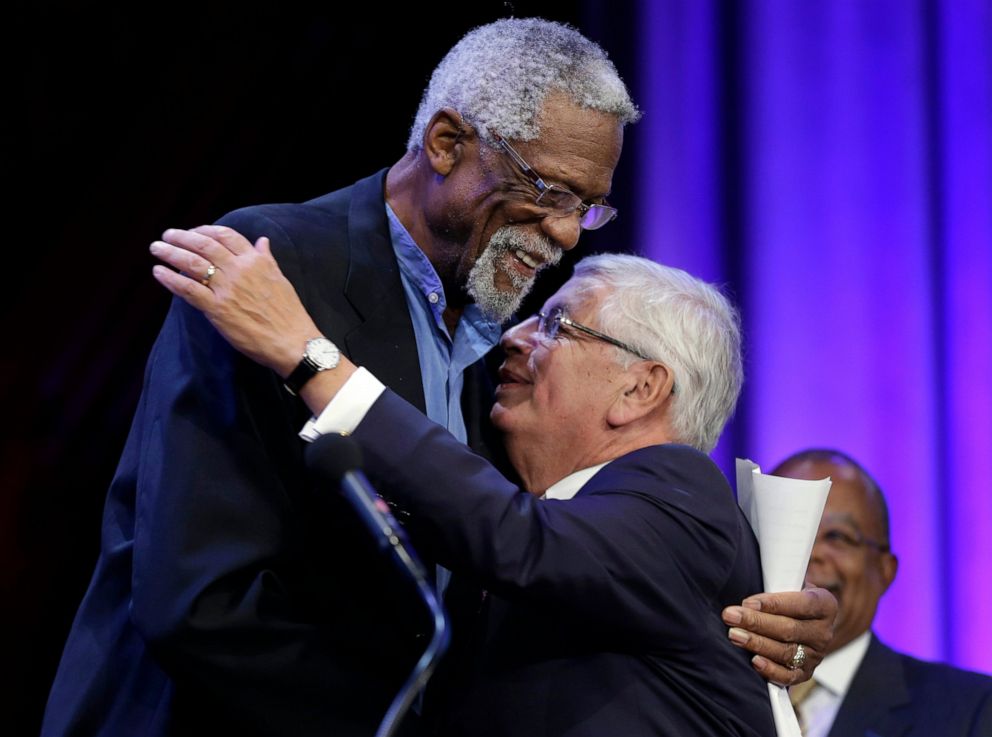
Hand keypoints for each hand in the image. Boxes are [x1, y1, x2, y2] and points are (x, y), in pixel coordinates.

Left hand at [150, 225, 319, 376]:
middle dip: (182, 237)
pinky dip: (170, 279)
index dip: (205, 230)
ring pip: (192, 263)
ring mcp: (227, 289)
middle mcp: (239, 270)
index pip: (226, 236)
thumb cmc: (289, 314)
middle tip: (167, 235)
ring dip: (170, 253)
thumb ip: (266, 259)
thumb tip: (262, 241)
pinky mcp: (217, 309)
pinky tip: (159, 272)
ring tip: (157, 248)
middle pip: (204, 245)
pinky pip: (188, 289)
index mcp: (256, 261)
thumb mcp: (280, 279)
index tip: (193, 231)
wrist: (292, 341)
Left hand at [721, 586, 836, 685]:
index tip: (747, 602)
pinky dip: (771, 670)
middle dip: (756, 622)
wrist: (801, 619)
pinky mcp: (806, 673)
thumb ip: (778, 581)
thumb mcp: (790, 583)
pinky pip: (789, 676)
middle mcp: (824, 632)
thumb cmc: (788, 597)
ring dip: (757, 643)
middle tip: (730, 616)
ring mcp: (816, 655)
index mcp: (825, 605)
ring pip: (785, 652)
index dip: (773, 603)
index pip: (801, 604)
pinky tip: (754, 661)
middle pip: (789, 629)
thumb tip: (751, 578)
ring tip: (733, 634)